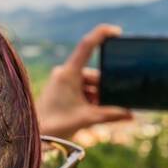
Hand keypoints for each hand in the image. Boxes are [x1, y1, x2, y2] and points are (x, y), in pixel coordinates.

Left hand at [35, 24, 132, 138]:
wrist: (36, 136)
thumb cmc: (57, 125)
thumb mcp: (88, 118)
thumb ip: (111, 114)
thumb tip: (131, 114)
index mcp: (69, 73)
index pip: (87, 45)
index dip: (102, 34)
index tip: (117, 31)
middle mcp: (64, 73)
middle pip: (93, 74)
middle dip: (104, 88)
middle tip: (111, 103)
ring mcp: (61, 80)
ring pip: (88, 83)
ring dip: (97, 96)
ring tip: (97, 113)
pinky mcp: (60, 89)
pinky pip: (80, 88)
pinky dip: (89, 98)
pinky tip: (92, 112)